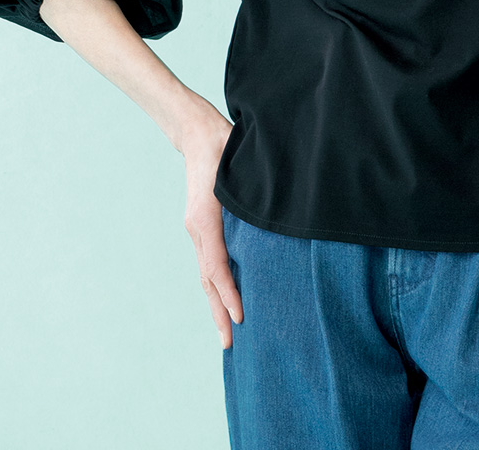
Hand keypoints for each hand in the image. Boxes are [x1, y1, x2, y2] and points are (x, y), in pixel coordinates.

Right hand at [180, 104, 243, 348]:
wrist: (201, 134)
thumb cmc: (226, 148)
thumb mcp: (240, 170)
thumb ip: (253, 197)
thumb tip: (280, 217)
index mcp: (206, 220)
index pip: (216, 267)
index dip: (229, 293)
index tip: (241, 316)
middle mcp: (199, 229)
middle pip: (208, 280)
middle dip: (219, 312)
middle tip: (230, 344)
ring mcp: (198, 229)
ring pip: (206, 276)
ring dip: (216, 304)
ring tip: (227, 331)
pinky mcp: (203, 227)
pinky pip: (209, 263)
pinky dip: (216, 285)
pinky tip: (227, 298)